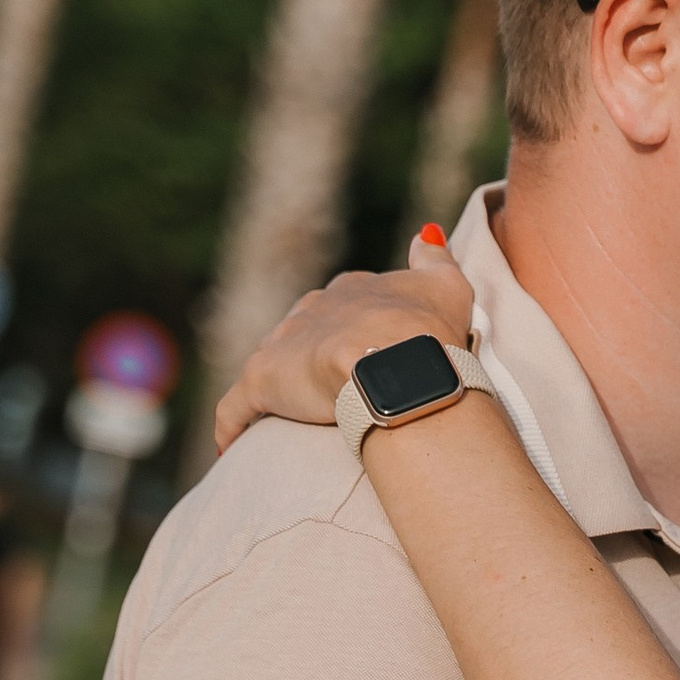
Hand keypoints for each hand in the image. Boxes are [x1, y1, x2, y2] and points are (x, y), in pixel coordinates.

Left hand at [214, 232, 475, 455]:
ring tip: (289, 419)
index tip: (371, 357)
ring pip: (274, 364)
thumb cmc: (429, 332)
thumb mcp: (446, 286)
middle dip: (315, 357)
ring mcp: (284, 343)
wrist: (400, 366)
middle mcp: (312, 309)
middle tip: (336, 393)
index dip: (359, 329)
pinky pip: (236, 408)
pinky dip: (233, 425)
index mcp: (353, 291)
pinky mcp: (262, 381)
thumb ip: (434, 258)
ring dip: (280, 388)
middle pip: (306, 331)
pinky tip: (233, 446)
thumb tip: (426, 233)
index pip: (348, 304)